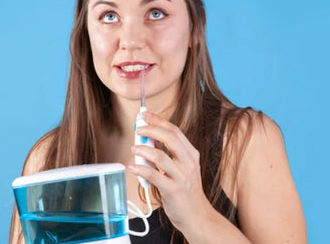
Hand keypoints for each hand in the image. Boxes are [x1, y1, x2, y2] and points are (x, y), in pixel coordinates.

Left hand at [129, 111, 213, 232]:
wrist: (197, 215)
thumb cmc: (186, 191)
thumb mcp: (182, 168)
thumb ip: (168, 154)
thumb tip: (149, 138)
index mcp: (191, 154)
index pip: (175, 131)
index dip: (159, 121)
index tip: (146, 115)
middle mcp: (188, 163)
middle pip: (170, 138)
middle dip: (151, 129)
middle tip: (138, 128)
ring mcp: (181, 176)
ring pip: (160, 156)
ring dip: (143, 149)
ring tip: (133, 148)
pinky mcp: (173, 190)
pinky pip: (154, 176)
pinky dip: (141, 169)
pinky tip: (133, 167)